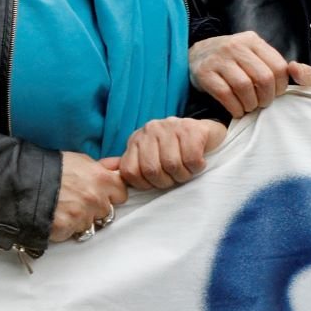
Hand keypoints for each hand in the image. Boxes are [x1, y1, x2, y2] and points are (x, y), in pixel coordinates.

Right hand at [50, 150, 127, 243]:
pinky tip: (55, 215)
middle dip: (95, 208)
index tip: (102, 193)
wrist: (23, 179)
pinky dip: (64, 227)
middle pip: (106, 211)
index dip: (111, 194)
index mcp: (101, 179)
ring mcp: (82, 216)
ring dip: (80, 219)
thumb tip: (115, 170)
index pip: (121, 194)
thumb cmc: (50, 167)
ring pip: (89, 224)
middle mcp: (95, 199)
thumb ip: (101, 169)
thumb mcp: (80, 160)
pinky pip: (72, 232)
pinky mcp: (66, 229)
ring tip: (63, 207)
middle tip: (78, 200)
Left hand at [110, 116, 228, 190]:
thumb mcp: (148, 156)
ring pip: (172, 165)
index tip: (158, 182)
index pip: (130, 172)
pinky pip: (191, 159)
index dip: (145, 184)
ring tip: (187, 169)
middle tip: (176, 177)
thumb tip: (104, 169)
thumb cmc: (176, 150)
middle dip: (167, 182)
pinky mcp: (192, 128)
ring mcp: (171, 126)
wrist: (206, 133)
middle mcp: (151, 129)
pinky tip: (198, 162)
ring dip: (184, 175)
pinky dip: (197, 167)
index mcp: (137, 139)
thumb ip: (130, 164)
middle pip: (152, 170)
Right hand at [190, 31, 310, 116]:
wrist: (195, 55)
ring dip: (250, 104)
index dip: (281, 86)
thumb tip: (296, 73)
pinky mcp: (204, 73)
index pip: (278, 66)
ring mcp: (218, 58)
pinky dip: (235, 107)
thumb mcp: (251, 52)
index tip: (276, 94)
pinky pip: (225, 94)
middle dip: (266, 97)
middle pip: (263, 77)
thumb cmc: (231, 59)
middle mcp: (236, 46)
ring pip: (244, 86)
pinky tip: (236, 110)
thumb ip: (270, 62)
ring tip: (249, 107)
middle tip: (262, 104)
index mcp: (252, 41)